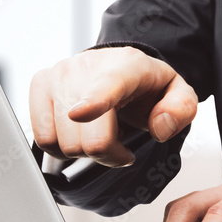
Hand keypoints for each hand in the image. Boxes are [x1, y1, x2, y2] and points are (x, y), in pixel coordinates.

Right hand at [29, 47, 198, 166]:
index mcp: (126, 67)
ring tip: (100, 133)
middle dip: (108, 154)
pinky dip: (62, 147)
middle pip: (88, 138)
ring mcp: (58, 75)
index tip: (79, 114)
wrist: (116, 66)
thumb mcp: (178, 94)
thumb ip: (181, 109)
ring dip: (85, 151)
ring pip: (63, 144)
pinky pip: (43, 139)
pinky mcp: (40, 86)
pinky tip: (79, 132)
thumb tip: (160, 127)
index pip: (107, 87)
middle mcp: (86, 67)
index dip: (93, 103)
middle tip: (121, 146)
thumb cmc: (146, 86)